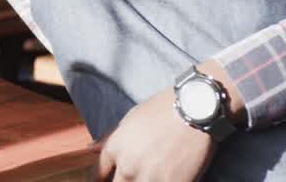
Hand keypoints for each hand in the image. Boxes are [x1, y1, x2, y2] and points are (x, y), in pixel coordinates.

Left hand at [92, 86, 215, 181]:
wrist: (195, 110)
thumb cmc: (162, 110)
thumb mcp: (130, 119)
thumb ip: (109, 138)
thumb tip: (90, 149)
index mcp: (115, 149)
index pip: (98, 175)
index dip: (101, 179)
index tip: (108, 178)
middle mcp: (128, 168)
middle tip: (131, 175)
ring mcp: (151, 179)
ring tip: (148, 176)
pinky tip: (165, 177)